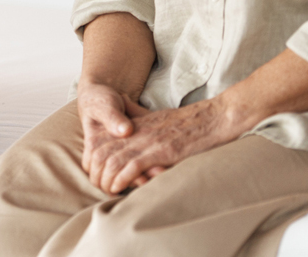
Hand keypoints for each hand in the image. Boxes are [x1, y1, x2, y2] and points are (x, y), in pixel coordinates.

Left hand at [81, 96, 243, 194]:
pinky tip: (117, 187)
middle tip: (98, 186)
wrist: (214, 117)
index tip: (95, 173)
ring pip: (113, 161)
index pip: (101, 141)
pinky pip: (132, 166)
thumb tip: (137, 150)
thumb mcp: (160, 124)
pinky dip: (121, 179)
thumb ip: (144, 133)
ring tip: (106, 190)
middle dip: (96, 172)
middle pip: (101, 152)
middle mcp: (136, 132)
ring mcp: (148, 140)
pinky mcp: (161, 150)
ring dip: (106, 179)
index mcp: (134, 126)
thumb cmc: (190, 125)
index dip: (93, 159)